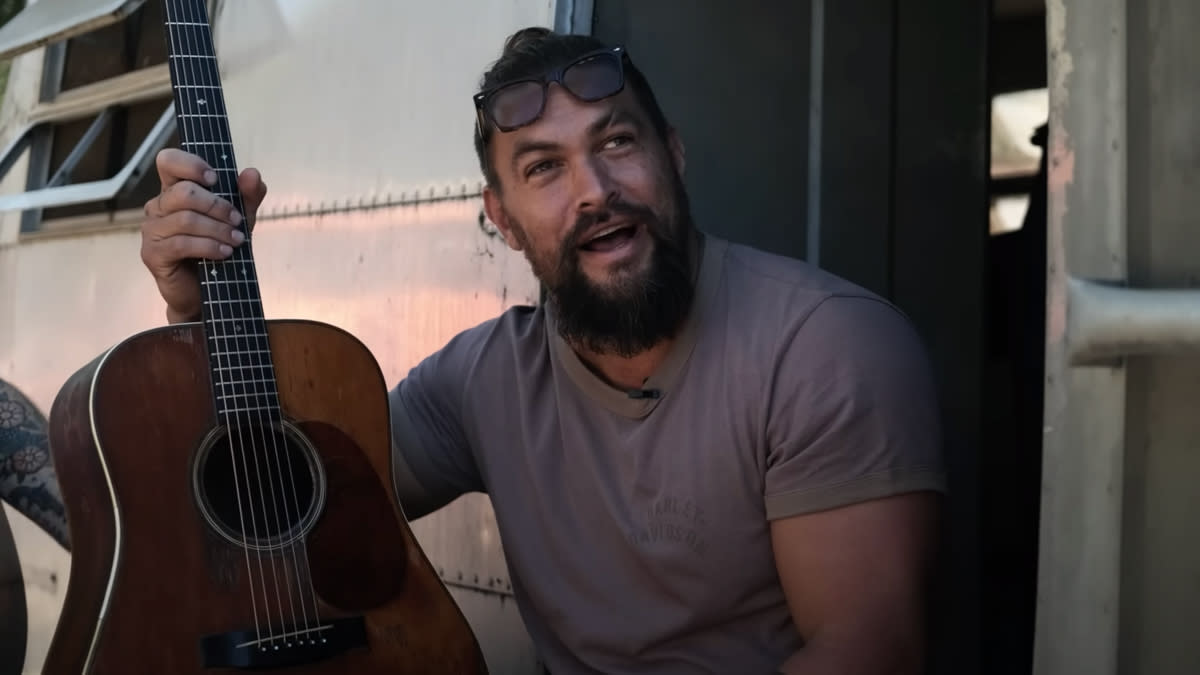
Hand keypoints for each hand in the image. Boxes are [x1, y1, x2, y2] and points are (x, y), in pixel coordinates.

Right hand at [140, 148, 267, 322]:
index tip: (215, 178)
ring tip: (236, 240)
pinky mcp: (152, 254)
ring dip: (218, 229)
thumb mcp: (240, 219)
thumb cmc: (219, 249)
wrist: (207, 294)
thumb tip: (251, 173)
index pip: (169, 161)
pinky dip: (208, 246)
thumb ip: (248, 195)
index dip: (190, 164)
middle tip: (237, 221)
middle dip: (217, 206)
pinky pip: (181, 243)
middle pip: (183, 192)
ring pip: (185, 219)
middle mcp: (158, 207)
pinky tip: (224, 252)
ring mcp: (152, 230)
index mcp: (175, 191)